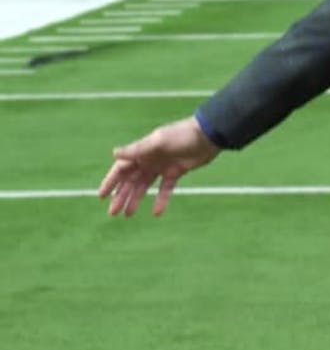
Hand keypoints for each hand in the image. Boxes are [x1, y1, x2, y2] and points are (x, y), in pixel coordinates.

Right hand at [98, 116, 220, 216]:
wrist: (208, 135)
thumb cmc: (182, 135)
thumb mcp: (158, 142)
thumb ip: (137, 150)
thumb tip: (114, 153)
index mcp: (142, 151)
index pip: (121, 168)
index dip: (111, 181)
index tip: (102, 196)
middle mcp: (149, 159)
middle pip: (131, 180)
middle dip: (121, 196)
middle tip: (113, 213)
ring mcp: (162, 166)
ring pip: (145, 186)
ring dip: (136, 199)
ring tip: (128, 214)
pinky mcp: (176, 172)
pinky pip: (165, 189)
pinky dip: (161, 200)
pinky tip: (157, 212)